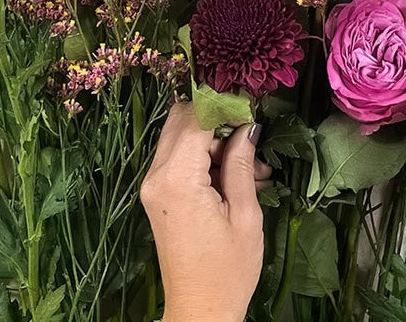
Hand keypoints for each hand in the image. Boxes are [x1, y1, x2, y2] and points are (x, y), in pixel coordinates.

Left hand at [140, 103, 268, 321]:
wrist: (200, 312)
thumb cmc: (228, 271)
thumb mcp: (245, 215)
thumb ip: (241, 164)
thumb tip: (247, 126)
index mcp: (177, 179)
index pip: (197, 118)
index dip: (225, 105)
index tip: (251, 105)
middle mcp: (156, 176)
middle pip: (181, 119)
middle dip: (217, 118)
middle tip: (250, 132)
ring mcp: (153, 186)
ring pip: (180, 136)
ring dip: (214, 140)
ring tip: (252, 166)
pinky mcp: (157, 195)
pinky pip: (178, 159)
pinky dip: (204, 157)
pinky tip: (237, 176)